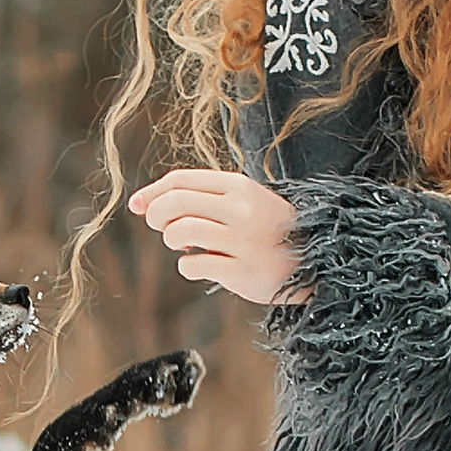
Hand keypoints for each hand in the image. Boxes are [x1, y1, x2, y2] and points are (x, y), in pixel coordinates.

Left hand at [128, 168, 302, 305]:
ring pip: (179, 232)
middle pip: (174, 203)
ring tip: (186, 246)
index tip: (138, 206)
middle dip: (155, 216)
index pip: (179, 179)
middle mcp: (240, 209)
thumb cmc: (264, 228)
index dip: (151, 192)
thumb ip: (197, 197)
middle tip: (161, 227)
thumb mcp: (240, 200)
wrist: (313, 259)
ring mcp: (243, 240)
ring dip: (172, 241)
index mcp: (238, 186)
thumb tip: (139, 203)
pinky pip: (193, 265)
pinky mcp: (243, 271)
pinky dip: (188, 266)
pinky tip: (201, 264)